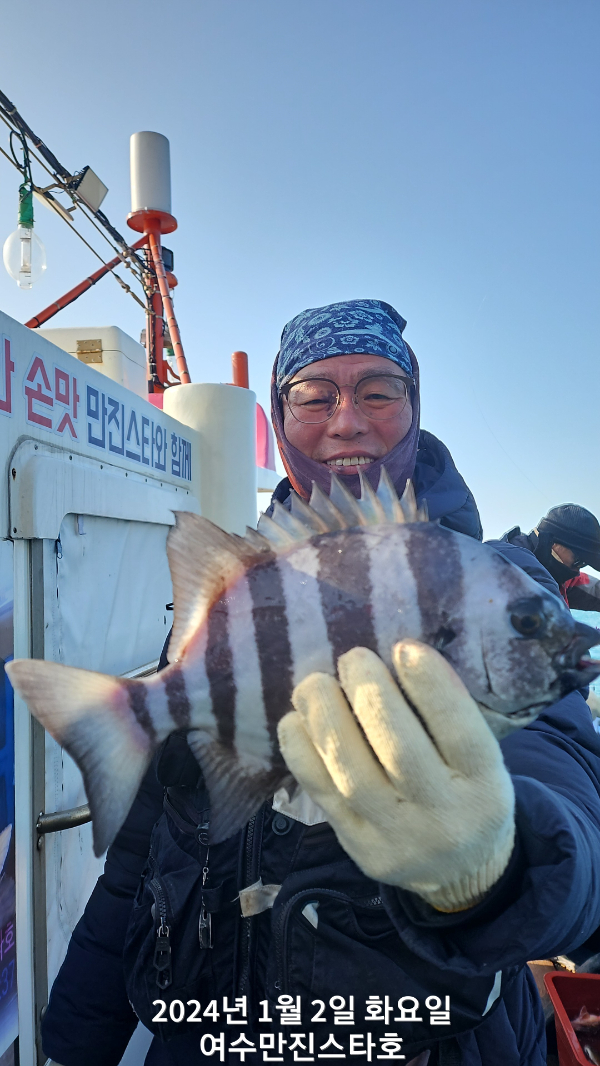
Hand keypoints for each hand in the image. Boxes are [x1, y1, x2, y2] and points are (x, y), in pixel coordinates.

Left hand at [278, 640, 514, 911]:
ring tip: (314, 683)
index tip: (403, 646)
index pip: (461, 733)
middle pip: (401, 753)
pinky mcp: (360, 849)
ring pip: (353, 776)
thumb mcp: (479, 756)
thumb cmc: (465, 788)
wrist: (461, 871)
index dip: (431, 687)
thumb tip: (401, 655)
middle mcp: (444, 816)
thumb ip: (449, 714)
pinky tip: (295, 720)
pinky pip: (323, 796)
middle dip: (370, 696)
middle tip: (353, 658)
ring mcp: (398, 837)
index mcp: (485, 784)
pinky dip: (302, 752)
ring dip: (326, 720)